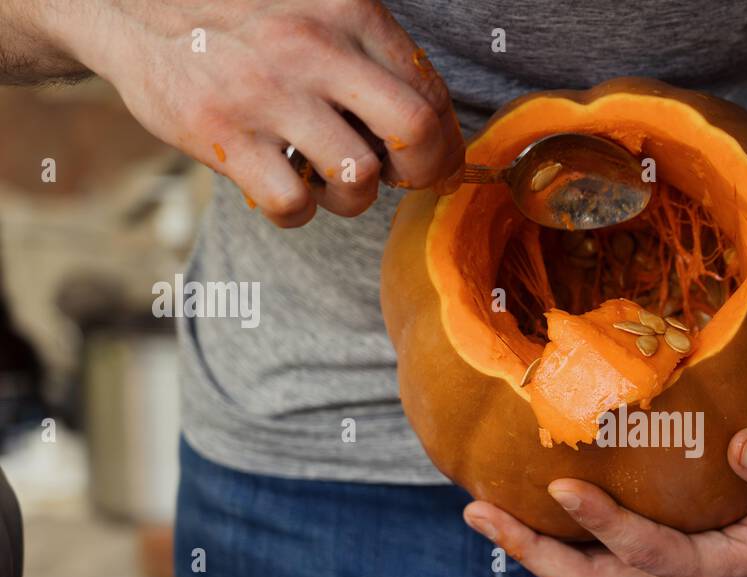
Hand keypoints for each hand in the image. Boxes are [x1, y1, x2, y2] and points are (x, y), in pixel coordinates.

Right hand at [47, 0, 463, 226]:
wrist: (127, 1)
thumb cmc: (240, 16)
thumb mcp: (312, 4)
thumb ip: (368, 50)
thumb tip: (431, 125)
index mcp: (346, 9)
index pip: (430, 91)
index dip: (443, 141)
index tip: (431, 159)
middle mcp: (312, 47)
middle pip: (415, 131)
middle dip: (421, 171)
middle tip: (398, 177)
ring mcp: (265, 93)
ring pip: (357, 178)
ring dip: (351, 194)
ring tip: (326, 175)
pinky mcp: (221, 136)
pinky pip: (293, 205)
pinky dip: (297, 210)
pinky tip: (282, 183)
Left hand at [462, 428, 746, 576]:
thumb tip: (745, 444)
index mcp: (718, 572)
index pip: (650, 555)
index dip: (605, 524)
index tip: (562, 486)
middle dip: (535, 552)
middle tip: (480, 513)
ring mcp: (666, 574)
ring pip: (588, 575)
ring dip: (533, 547)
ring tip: (480, 511)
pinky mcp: (661, 556)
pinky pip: (599, 555)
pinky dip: (559, 535)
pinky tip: (527, 504)